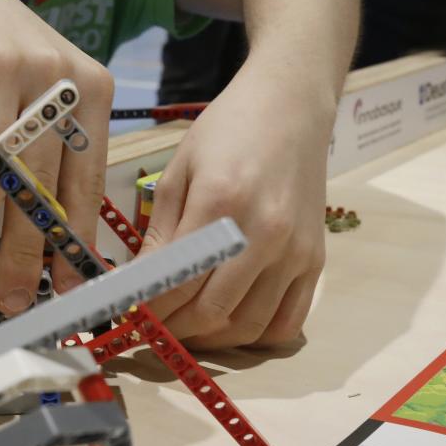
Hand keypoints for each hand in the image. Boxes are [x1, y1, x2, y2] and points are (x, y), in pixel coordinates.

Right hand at [0, 0, 114, 316]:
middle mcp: (50, 71)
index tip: (64, 285)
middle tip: (13, 294)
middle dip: (25, 245)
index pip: (84, 177)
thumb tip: (49, 243)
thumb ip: (51, 153)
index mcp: (87, 89)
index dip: (72, 236)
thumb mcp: (43, 95)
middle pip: (39, 173)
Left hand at [141, 74, 329, 349]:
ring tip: (186, 325)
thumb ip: (159, 233)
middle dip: (173, 329)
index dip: (148, 310)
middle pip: (211, 312)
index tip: (129, 317)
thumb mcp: (179, 171)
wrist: (290, 107)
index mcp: (220, 204)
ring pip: (247, 326)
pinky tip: (231, 321)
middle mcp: (263, 234)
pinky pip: (287, 321)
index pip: (177, 283)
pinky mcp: (316, 260)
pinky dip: (255, 335)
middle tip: (153, 326)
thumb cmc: (227, 131)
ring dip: (210, 338)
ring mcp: (294, 251)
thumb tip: (135, 285)